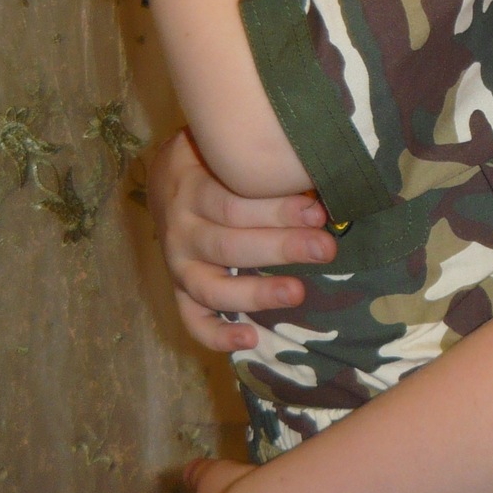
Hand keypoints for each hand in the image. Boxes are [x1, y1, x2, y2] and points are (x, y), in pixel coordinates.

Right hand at [149, 129, 336, 351]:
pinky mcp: (180, 293)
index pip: (233, 203)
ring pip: (212, 287)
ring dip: (257, 292)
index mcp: (192, 190)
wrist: (168, 180)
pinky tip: (250, 341)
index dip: (277, 210)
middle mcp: (181, 231)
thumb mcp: (226, 151)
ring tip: (297, 292)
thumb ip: (259, 164)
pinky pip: (193, 321)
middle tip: (324, 248)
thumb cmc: (215, 165)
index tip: (318, 213)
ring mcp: (178, 266)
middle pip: (229, 243)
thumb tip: (320, 169)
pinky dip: (217, 337)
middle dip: (281, 247)